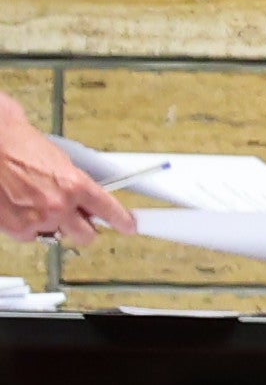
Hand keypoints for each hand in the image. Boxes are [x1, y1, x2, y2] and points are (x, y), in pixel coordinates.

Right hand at [0, 99, 128, 239]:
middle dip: (84, 228)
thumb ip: (76, 185)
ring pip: (56, 235)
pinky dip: (29, 227)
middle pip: (86, 235)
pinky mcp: (17, 229)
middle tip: (77, 219)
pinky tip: (22, 208)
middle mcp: (60, 206)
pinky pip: (32, 236)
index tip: (129, 226)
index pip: (109, 210)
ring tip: (37, 204)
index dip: (122, 221)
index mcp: (75, 185)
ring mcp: (38, 220)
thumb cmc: (21, 148)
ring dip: (52, 224)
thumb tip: (87, 201)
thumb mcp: (60, 162)